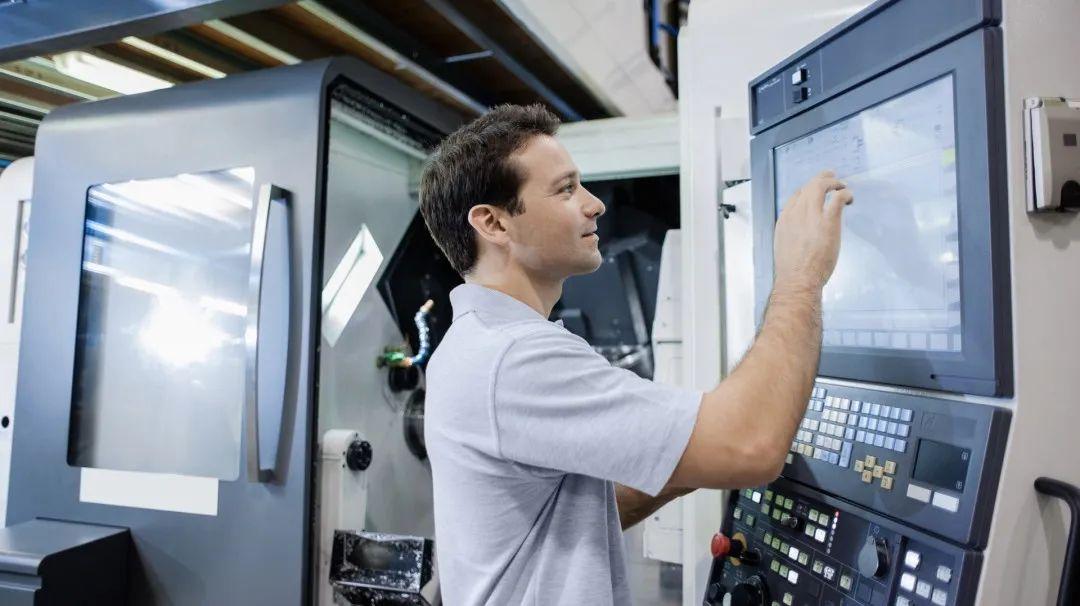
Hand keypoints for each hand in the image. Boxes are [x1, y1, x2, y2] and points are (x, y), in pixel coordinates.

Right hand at [772, 170, 853, 293]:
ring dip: (834, 183)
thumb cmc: (792, 271)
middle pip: (809, 186)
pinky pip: (838, 198)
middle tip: (832, 178)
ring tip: (843, 186)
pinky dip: (845, 194)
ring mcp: (812, 215)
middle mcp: (796, 213)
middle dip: (822, 179)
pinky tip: (850, 199)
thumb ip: (792, 234)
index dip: (808, 191)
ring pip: (821, 186)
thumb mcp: (784, 247)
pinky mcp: (828, 221)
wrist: (797, 280)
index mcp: (785, 219)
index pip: (796, 196)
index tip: (816, 194)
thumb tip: (801, 234)